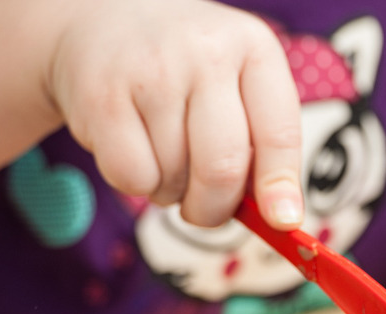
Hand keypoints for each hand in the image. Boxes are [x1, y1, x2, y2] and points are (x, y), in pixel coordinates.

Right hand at [45, 0, 302, 227]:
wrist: (107, 19)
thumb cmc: (189, 70)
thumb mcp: (238, 86)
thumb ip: (264, 145)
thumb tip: (280, 219)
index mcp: (254, 50)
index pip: (279, 133)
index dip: (280, 185)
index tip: (283, 221)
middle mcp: (207, 53)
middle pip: (223, 168)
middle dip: (216, 208)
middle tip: (206, 210)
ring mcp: (152, 71)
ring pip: (175, 178)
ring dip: (172, 192)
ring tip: (165, 158)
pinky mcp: (103, 96)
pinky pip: (132, 177)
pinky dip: (137, 184)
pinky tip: (136, 152)